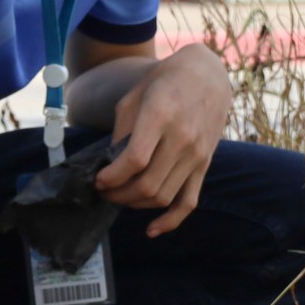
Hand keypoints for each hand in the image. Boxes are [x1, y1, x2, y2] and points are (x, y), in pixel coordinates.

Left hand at [95, 43, 231, 236]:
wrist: (206, 74)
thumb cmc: (163, 81)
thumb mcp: (134, 96)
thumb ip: (122, 131)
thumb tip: (110, 165)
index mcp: (161, 116)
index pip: (134, 161)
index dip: (111, 177)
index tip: (98, 179)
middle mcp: (182, 138)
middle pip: (147, 184)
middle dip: (118, 194)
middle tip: (104, 191)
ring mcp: (197, 154)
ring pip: (163, 196)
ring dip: (136, 204)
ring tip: (121, 197)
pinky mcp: (205, 164)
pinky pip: (189, 201)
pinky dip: (171, 221)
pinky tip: (152, 230)